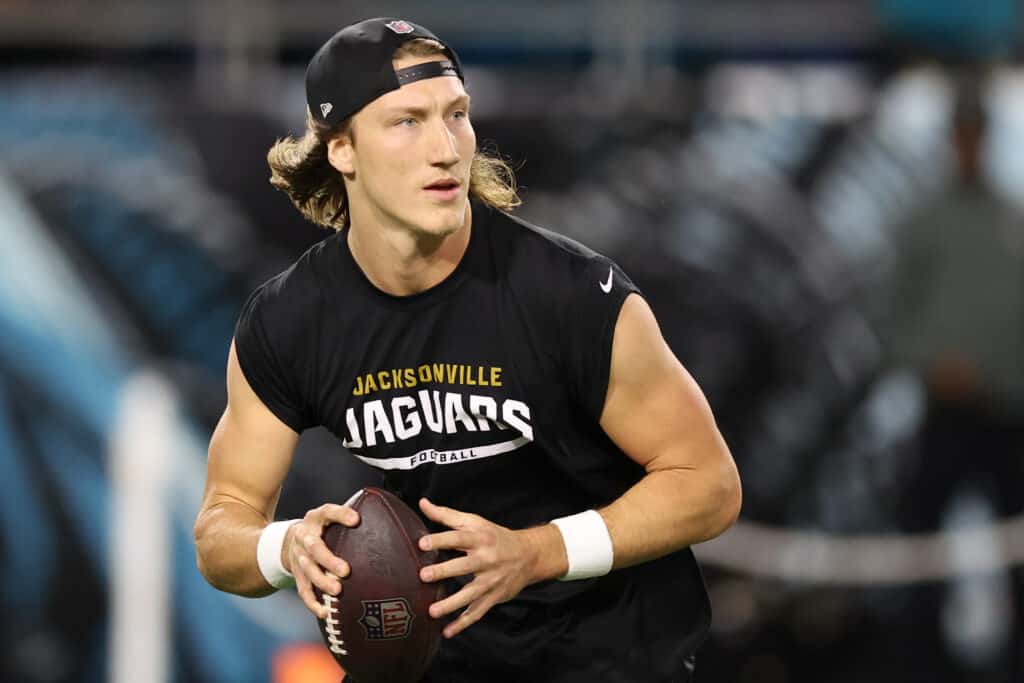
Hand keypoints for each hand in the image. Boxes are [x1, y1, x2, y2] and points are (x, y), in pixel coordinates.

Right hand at [283, 503, 359, 617]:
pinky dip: (313, 603)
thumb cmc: (322, 528)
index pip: (327, 512)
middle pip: (314, 547)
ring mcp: (299, 556)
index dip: (340, 515)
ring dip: (322, 581)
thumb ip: (351, 517)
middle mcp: (304, 536)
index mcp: (316, 518)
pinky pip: (303, 590)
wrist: (290, 540)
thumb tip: (389, 519)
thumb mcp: (331, 517)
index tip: (356, 520)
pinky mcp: (297, 575)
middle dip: (329, 560)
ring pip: (308, 570)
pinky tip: (325, 612)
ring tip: (337, 591)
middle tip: (346, 571)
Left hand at [417, 498, 559, 637]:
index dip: (441, 540)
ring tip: (432, 612)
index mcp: (480, 538)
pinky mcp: (494, 597)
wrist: (528, 555)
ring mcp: (491, 580)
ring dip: (451, 604)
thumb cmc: (494, 536)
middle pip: (464, 565)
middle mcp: (486, 559)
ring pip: (470, 594)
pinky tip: (447, 632)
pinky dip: (463, 623)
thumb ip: (446, 515)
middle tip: (424, 575)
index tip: (422, 543)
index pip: (458, 538)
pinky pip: (477, 612)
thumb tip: (422, 503)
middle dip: (444, 571)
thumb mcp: (474, 522)